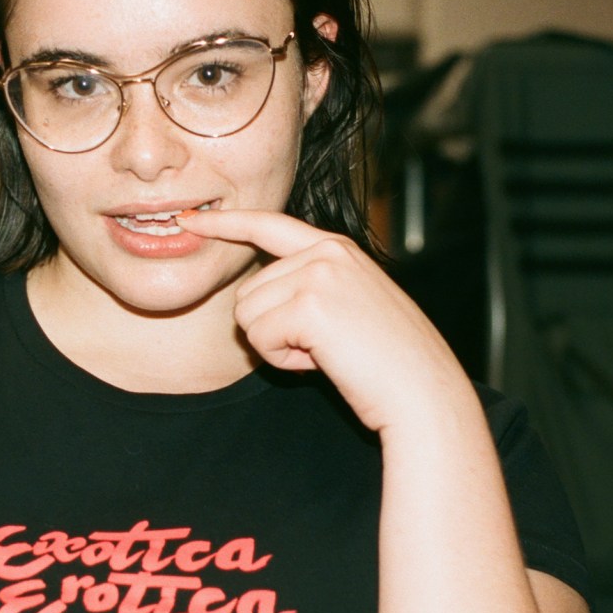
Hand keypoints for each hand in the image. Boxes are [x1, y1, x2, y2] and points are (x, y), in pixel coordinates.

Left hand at [180, 208, 473, 436]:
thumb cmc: (387, 362)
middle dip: (272, 329)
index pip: (268, 225)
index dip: (225, 224)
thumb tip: (252, 297)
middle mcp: (325, 251)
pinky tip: (323, 362)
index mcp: (335, 248)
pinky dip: (283, 360)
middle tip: (324, 346)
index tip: (190, 220)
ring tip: (327, 352)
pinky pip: (259, 337)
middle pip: (246, 291)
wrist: (423, 392)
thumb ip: (309, 287)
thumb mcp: (349, 306)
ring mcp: (318, 274)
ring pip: (247, 315)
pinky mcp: (310, 304)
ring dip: (277, 346)